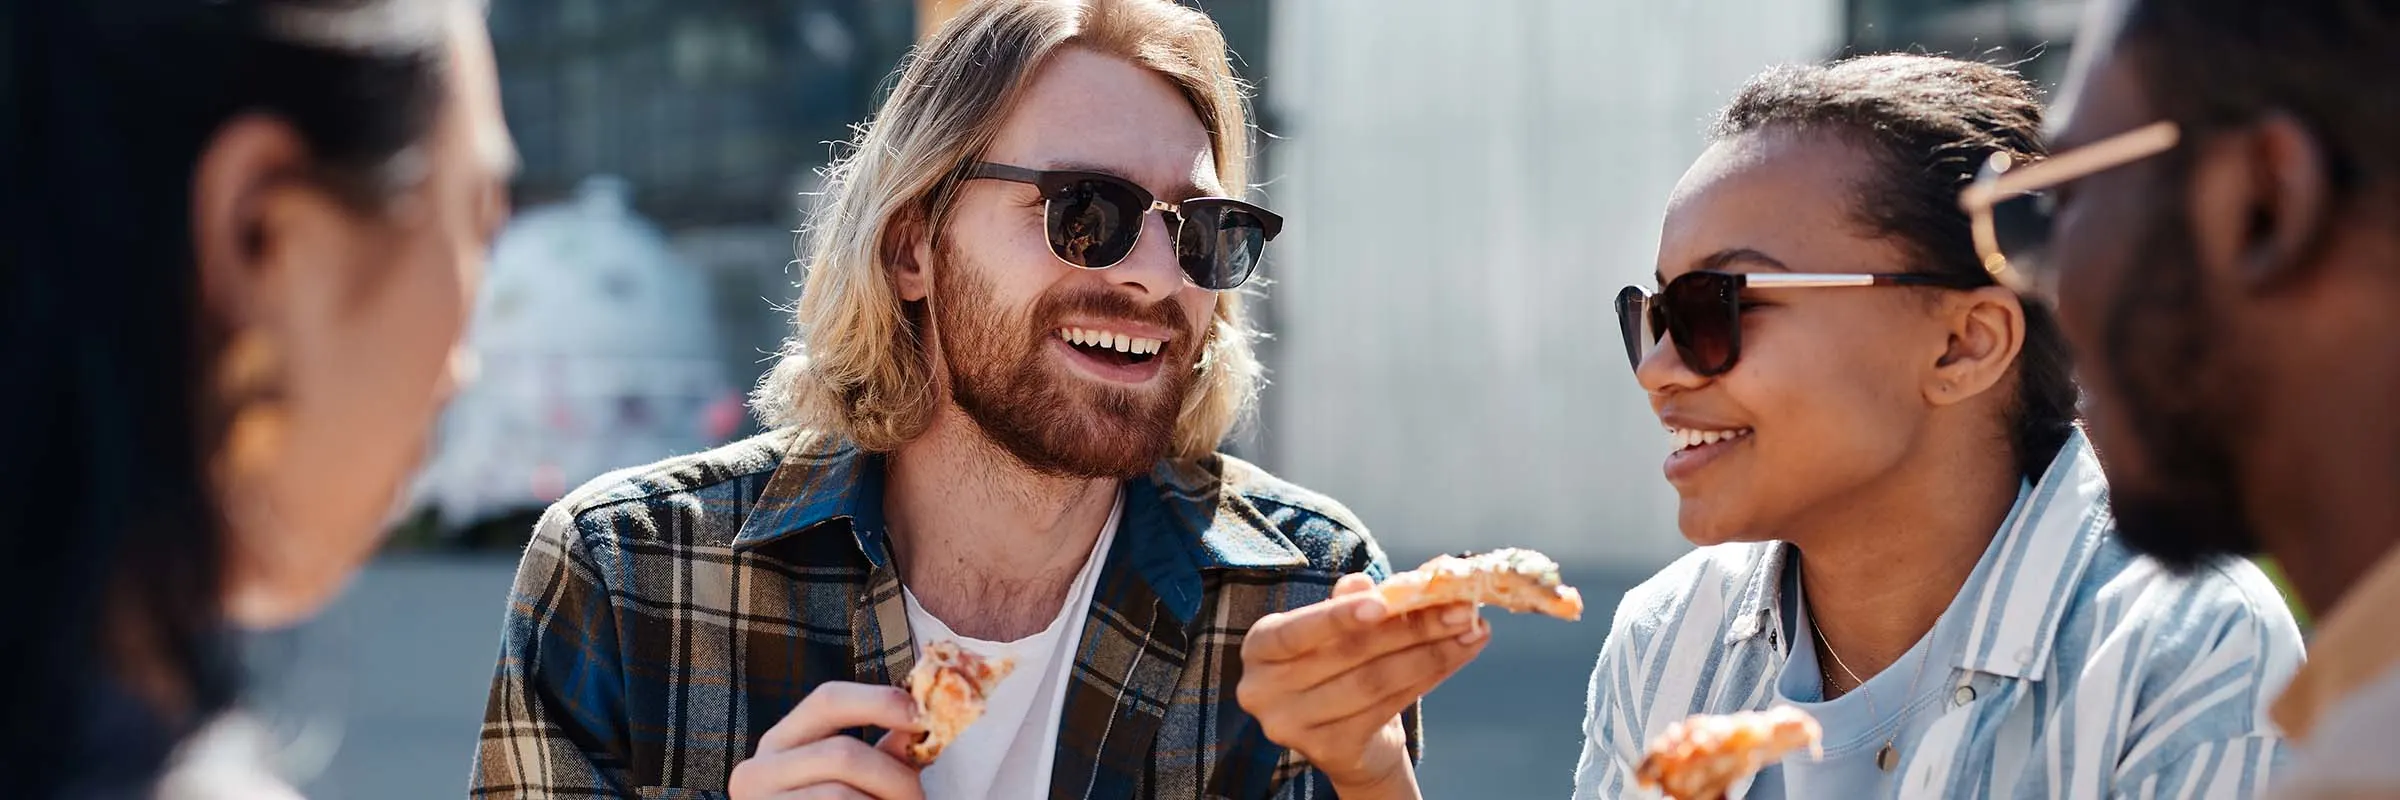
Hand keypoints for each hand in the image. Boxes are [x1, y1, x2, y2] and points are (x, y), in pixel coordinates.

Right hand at [729, 682, 926, 799]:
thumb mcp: (853, 780)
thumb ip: (884, 753)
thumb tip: (925, 718)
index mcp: (780, 743)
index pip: (828, 700)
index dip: (879, 701)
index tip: (922, 716)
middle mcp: (757, 770)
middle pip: (841, 753)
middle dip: (893, 776)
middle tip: (918, 798)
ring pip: (840, 794)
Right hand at [1237, 573, 1489, 796]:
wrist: (1346, 739)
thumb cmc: (1337, 666)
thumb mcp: (1334, 631)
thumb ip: (1349, 603)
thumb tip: (1364, 581)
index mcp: (1260, 647)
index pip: (1298, 631)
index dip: (1338, 617)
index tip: (1385, 602)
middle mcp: (1264, 690)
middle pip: (1349, 655)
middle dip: (1411, 628)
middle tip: (1459, 608)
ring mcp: (1293, 726)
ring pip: (1375, 683)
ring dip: (1432, 654)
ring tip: (1471, 631)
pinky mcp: (1329, 751)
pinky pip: (1389, 708)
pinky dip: (1429, 678)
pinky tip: (1457, 656)